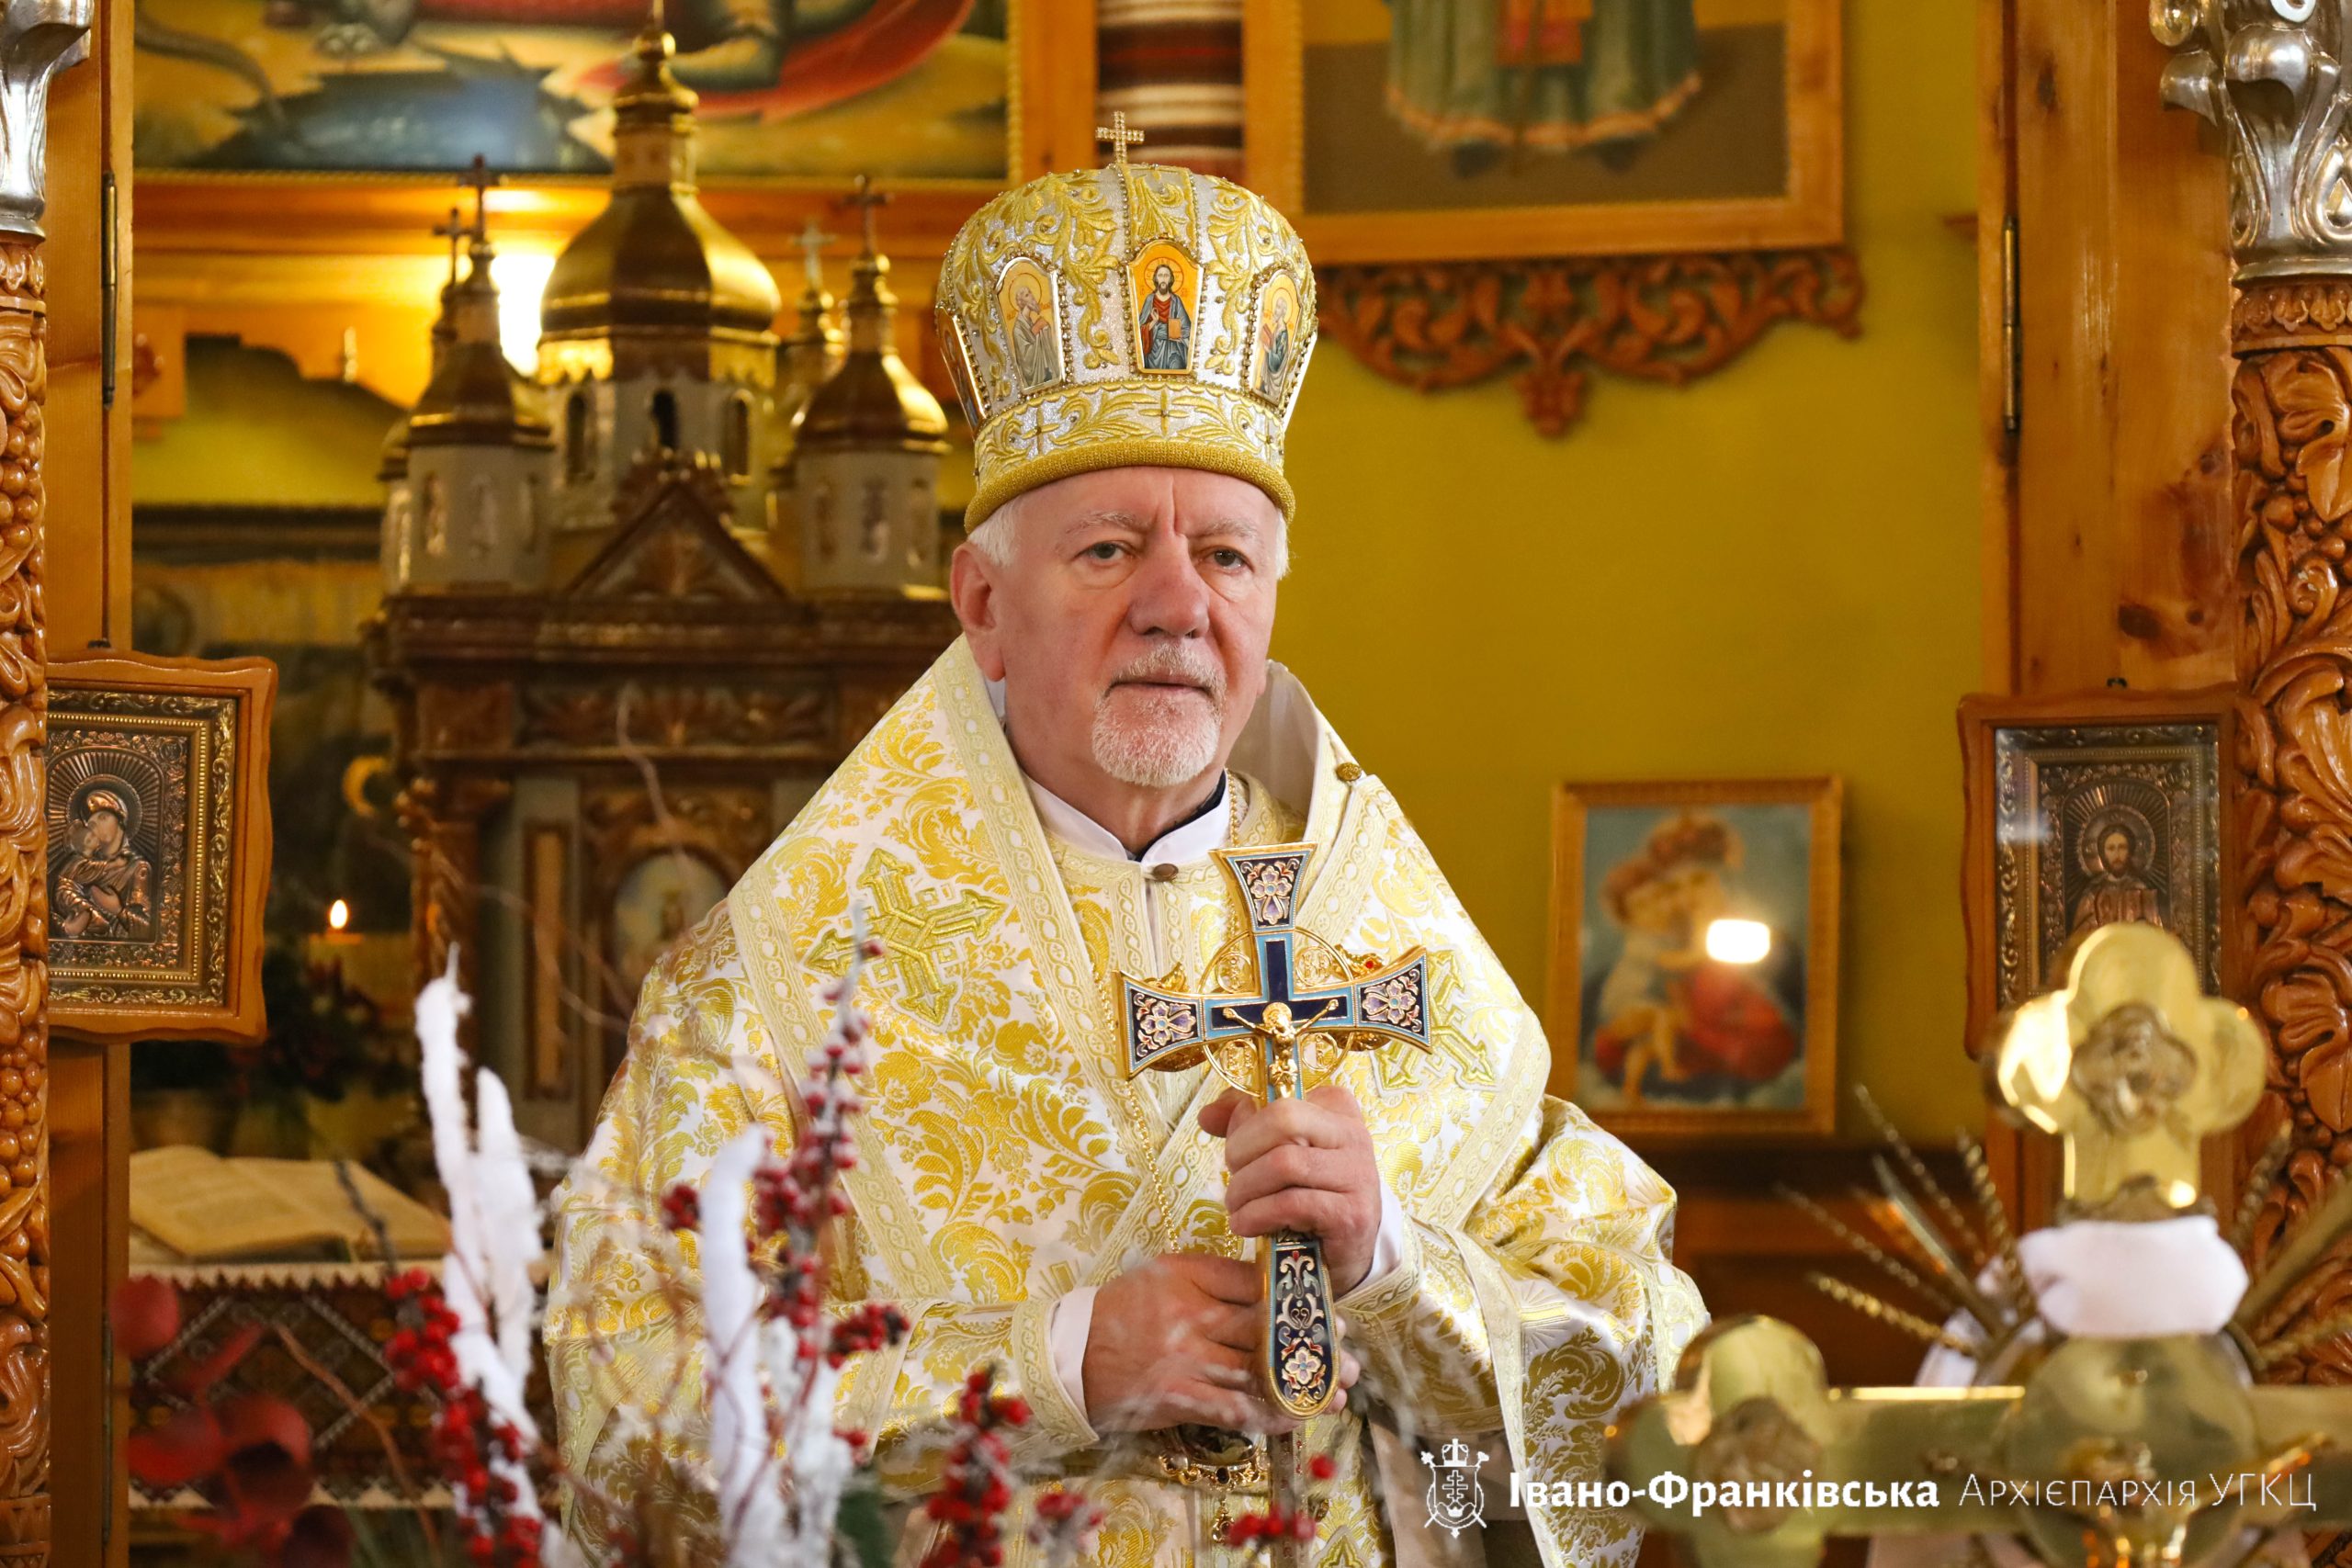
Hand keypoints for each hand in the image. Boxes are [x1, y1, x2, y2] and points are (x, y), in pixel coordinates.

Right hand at [1080, 1253, 1357, 1433]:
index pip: (1255, 1282)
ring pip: (1258, 1372)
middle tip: (1347, 1353)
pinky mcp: (1179, 1396)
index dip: (1297, 1299)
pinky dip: (1271, 1415)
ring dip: (1303, 1385)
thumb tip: (1270, 1289)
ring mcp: (1185, 1357)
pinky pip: (1237, 1409)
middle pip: (1265, 1327)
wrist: (1072, 1357)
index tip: (1327, 1309)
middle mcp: (1189, 1314)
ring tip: (1338, 1391)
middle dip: (1312, 1343)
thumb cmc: (1121, 1313)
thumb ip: (1212, 1279)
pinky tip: (1296, 1418)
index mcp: (1187, 1275)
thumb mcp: (1162, 1277)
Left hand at [1201, 1083, 1384, 1295]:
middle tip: (1232, 1174)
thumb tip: (1207, 1115)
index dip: (1245, 1117)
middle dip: (1243, 1148)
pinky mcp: (1351, 1215)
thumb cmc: (1308, 1194)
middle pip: (1283, 1119)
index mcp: (1336, 1109)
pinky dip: (1256, 1215)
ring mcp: (1356, 1174)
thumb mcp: (1281, 1152)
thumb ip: (1246, 1125)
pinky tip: (1246, 1225)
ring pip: (1284, 1163)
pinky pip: (1291, 1204)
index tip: (1231, 1143)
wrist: (1346, 1252)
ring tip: (1236, 1205)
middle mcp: (1353, 1135)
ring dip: (1245, 1188)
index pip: (1282, 1092)